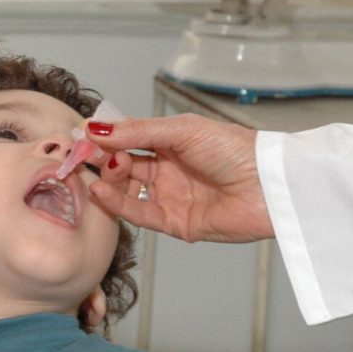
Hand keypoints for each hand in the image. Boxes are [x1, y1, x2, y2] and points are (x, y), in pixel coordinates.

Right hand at [86, 114, 272, 242]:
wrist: (270, 186)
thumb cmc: (234, 149)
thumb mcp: (182, 131)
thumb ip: (137, 132)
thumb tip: (95, 128)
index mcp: (170, 142)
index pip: (128, 139)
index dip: (105, 139)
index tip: (81, 137)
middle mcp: (168, 169)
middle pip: (124, 165)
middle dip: (103, 160)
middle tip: (85, 156)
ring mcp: (171, 196)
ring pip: (128, 190)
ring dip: (109, 182)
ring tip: (96, 174)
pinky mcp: (176, 223)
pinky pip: (140, 214)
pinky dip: (118, 204)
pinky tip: (102, 192)